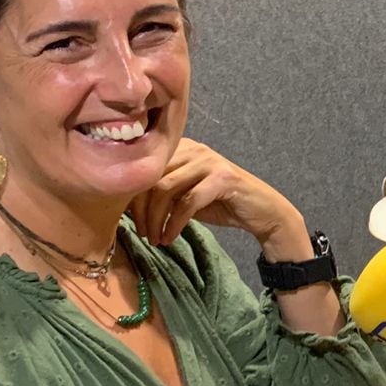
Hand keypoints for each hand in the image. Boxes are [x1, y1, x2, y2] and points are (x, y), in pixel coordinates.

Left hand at [129, 138, 307, 255]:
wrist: (261, 211)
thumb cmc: (220, 203)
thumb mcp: (183, 196)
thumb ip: (160, 193)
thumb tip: (124, 206)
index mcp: (180, 147)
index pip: (143, 168)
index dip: (130, 197)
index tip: (129, 222)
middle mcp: (193, 148)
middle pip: (150, 177)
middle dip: (141, 211)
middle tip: (143, 234)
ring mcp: (208, 161)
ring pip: (165, 189)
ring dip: (155, 219)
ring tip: (155, 239)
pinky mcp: (222, 178)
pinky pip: (187, 202)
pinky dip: (174, 224)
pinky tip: (170, 238)